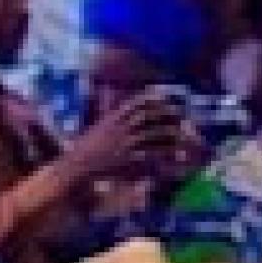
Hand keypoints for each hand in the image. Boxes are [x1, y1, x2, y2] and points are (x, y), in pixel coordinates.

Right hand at [62, 94, 184, 182]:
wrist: (76, 166)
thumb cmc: (88, 149)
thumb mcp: (101, 129)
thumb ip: (114, 119)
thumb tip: (124, 110)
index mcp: (112, 119)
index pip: (133, 103)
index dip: (150, 98)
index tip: (165, 96)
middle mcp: (118, 128)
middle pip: (146, 116)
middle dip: (165, 114)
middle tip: (181, 114)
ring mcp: (123, 144)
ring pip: (151, 135)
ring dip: (169, 134)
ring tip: (185, 134)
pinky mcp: (127, 159)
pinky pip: (149, 155)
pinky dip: (164, 154)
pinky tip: (176, 155)